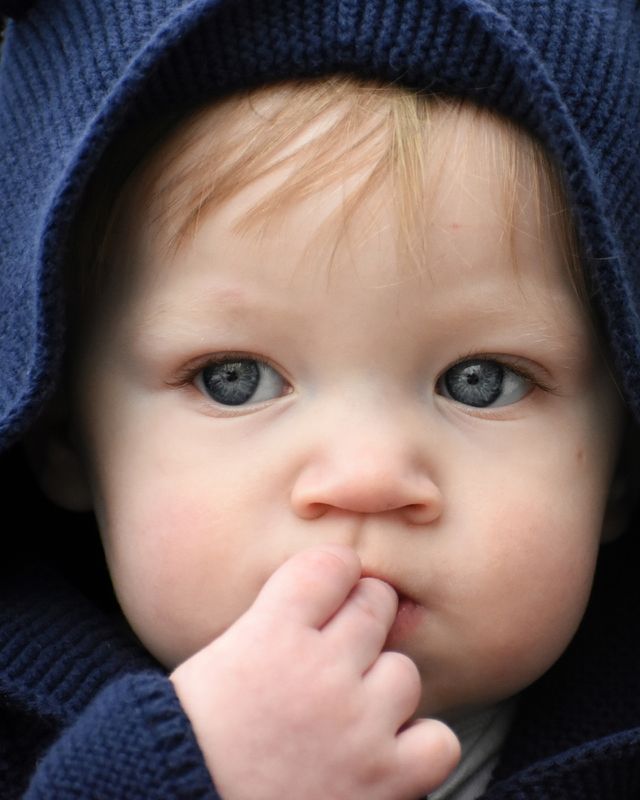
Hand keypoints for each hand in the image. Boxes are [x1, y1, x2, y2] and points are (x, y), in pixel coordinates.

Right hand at [171, 544, 459, 799]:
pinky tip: (385, 750)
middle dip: (361, 618)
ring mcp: (357, 724)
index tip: (334, 585)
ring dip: (382, 687)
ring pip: (404, 671)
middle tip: (341, 647)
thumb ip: (276, 619)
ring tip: (352, 710)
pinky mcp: (383, 778)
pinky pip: (437, 741)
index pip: (331, 565)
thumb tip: (330, 592)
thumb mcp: (221, 656)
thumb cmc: (199, 736)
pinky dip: (417, 745)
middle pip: (374, 606)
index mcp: (271, 632)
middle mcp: (319, 669)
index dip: (337, 571)